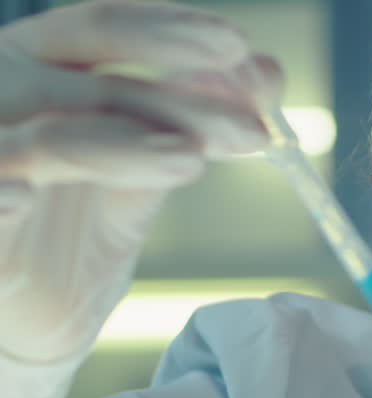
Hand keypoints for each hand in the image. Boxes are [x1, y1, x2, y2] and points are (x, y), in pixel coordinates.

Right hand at [0, 0, 275, 363]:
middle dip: (177, 102)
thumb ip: (195, 119)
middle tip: (250, 125)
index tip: (239, 48)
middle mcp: (3, 97)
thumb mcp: (145, 168)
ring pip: (50, 140)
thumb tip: (268, 73)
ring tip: (190, 159)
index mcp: (40, 68)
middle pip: (90, 85)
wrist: (33, 317)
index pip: (100, 29)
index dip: (168, 31)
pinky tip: (24, 198)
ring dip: (123, 147)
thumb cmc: (79, 230)